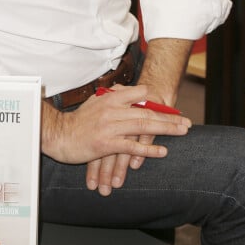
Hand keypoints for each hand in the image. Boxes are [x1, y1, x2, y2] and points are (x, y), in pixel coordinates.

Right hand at [42, 84, 190, 178]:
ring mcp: (110, 126)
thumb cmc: (77, 122)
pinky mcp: (106, 143)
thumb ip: (111, 98)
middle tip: (186, 123)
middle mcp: (112, 110)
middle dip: (169, 117)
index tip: (173, 108)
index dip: (158, 102)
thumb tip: (126, 92)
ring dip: (165, 129)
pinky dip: (148, 149)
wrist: (58, 135)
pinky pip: (131, 146)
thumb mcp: (95, 103)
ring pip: (143, 126)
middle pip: (147, 112)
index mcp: (110, 98)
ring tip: (181, 132)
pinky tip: (163, 152)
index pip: (140, 95)